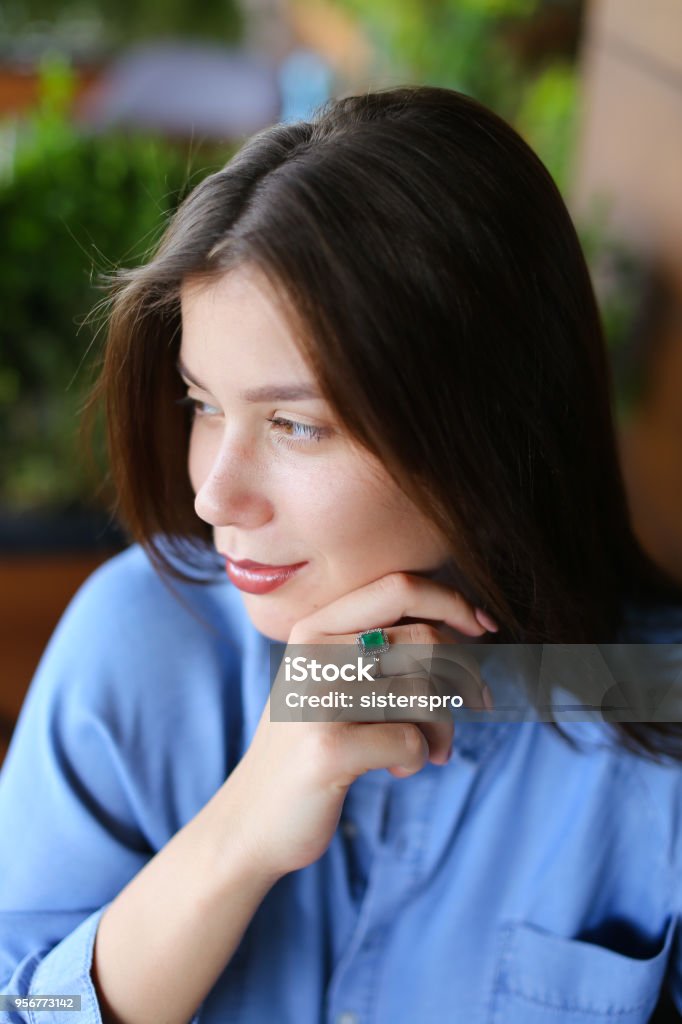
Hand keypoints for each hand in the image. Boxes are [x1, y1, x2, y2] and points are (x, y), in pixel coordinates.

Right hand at [220, 571, 496, 879]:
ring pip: (424, 692)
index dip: (453, 602)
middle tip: (474, 704)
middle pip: (424, 639)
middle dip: (464, 676)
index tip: (484, 628)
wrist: (254, 817)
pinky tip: (400, 769)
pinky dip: (419, 757)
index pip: (398, 587)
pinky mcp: (327, 748)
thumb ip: (382, 646)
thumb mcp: (333, 680)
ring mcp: (316, 700)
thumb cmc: (313, 742)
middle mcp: (311, 654)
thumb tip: (472, 626)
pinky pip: (410, 740)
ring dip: (444, 728)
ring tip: (433, 749)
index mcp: (314, 628)